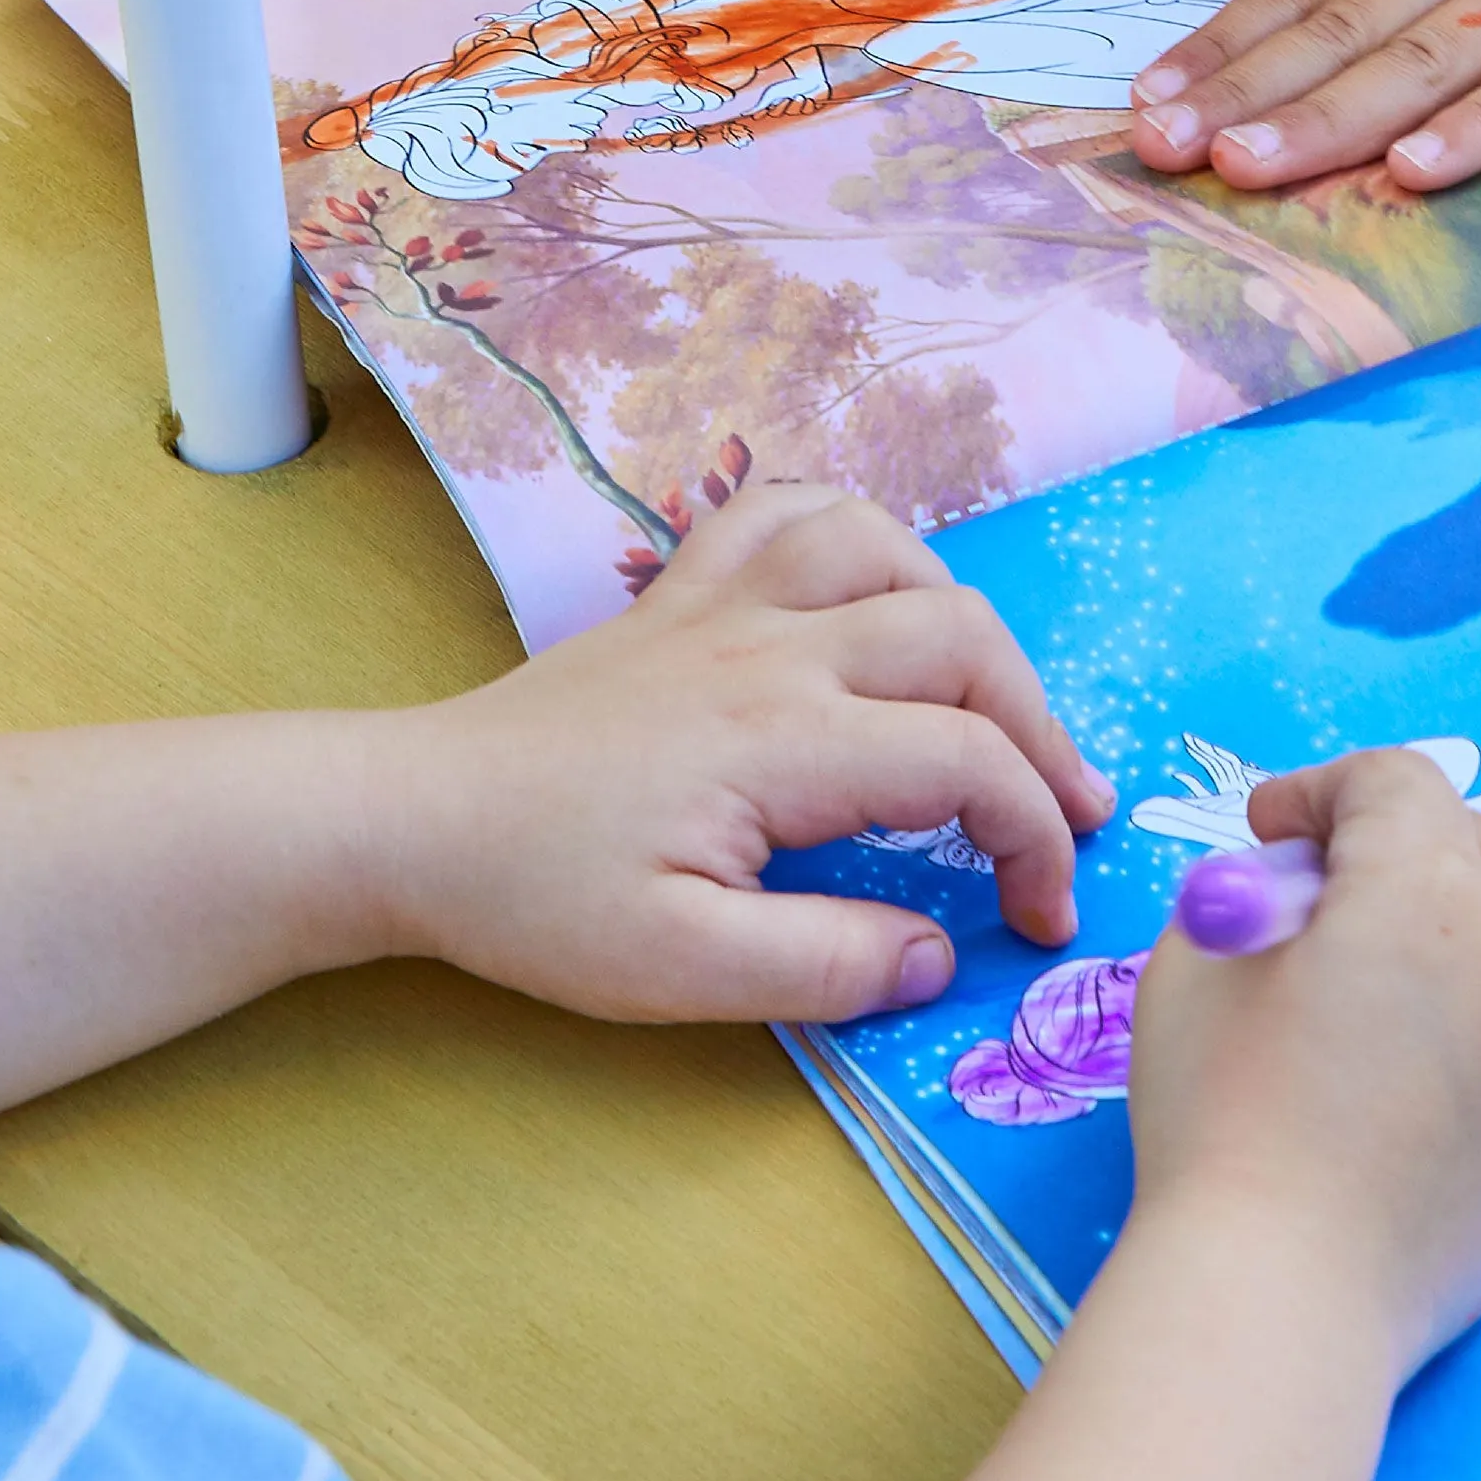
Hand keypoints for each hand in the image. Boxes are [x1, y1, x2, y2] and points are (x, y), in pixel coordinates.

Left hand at [359, 481, 1114, 1023]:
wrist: (416, 818)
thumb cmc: (541, 900)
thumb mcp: (679, 972)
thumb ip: (824, 965)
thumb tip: (941, 953)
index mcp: (782, 740)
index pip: (965, 762)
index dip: (1032, 835)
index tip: (1038, 914)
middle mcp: (772, 644)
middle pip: (961, 637)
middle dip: (1039, 725)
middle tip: (1064, 812)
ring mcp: (727, 599)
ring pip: (892, 549)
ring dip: (966, 620)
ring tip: (988, 702)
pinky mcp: (686, 588)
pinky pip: (796, 508)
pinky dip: (865, 534)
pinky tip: (880, 589)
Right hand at [1122, 752, 1480, 1379]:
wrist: (1283, 1299)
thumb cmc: (1222, 1114)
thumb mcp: (1199, 957)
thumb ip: (1258, 894)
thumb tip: (1303, 899)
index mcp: (1429, 888)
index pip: (1395, 782)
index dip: (1320, 789)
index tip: (1266, 833)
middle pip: (1480, 842)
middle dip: (1402, 841)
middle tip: (1324, 888)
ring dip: (1449, 927)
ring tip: (1367, 980)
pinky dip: (1470, 1018)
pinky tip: (1398, 1074)